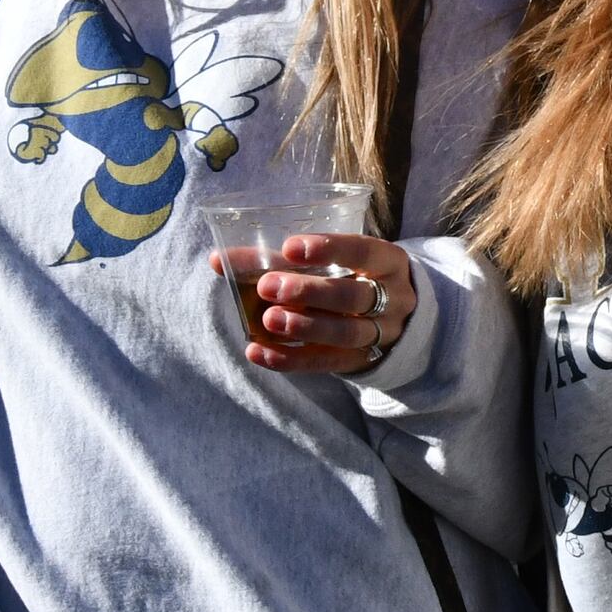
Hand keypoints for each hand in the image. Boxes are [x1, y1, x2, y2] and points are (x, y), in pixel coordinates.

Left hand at [226, 231, 418, 376]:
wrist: (393, 317)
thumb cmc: (351, 276)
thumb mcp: (333, 261)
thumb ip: (280, 260)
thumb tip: (218, 260)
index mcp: (389, 261)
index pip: (364, 250)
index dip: (330, 249)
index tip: (289, 248)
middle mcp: (393, 298)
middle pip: (354, 296)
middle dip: (310, 292)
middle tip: (268, 287)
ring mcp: (381, 333)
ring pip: (346, 333)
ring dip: (305, 327)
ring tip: (268, 321)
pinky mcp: (360, 361)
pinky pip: (327, 363)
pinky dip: (291, 359)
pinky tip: (259, 352)